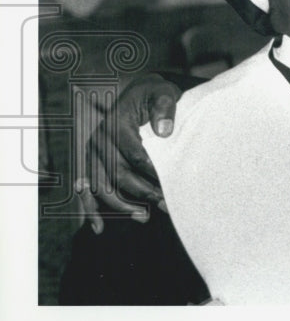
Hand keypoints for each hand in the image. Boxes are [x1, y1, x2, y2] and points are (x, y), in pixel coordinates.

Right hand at [80, 74, 179, 233]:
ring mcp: (92, 152)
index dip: (153, 172)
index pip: (135, 154)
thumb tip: (164, 132)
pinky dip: (91, 209)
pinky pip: (87, 189)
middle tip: (166, 204)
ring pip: (101, 187)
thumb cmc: (153, 95)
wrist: (136, 93)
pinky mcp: (91, 162)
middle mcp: (99, 140)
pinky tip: (99, 227)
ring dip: (122, 205)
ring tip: (145, 217)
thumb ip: (165, 108)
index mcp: (116, 123)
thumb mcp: (163, 93)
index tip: (171, 186)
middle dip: (143, 193)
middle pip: (118, 174)